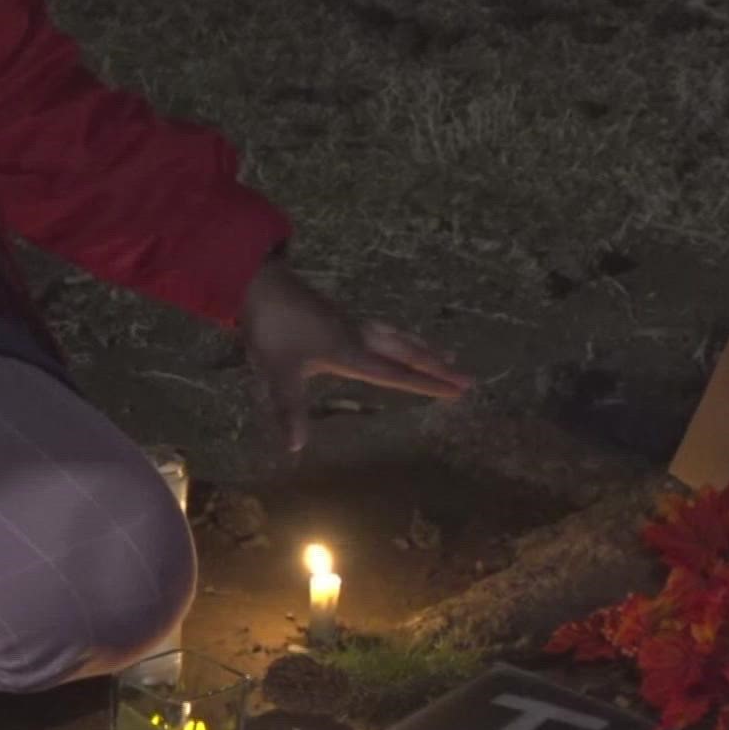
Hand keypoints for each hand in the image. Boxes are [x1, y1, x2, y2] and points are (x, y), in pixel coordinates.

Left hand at [239, 259, 474, 451]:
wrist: (259, 281)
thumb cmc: (270, 329)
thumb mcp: (276, 373)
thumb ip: (289, 409)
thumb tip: (296, 447)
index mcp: (351, 353)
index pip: (397, 374)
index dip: (428, 385)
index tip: (458, 391)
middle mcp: (361, 337)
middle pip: (409, 354)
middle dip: (440, 368)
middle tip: (469, 379)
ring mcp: (354, 323)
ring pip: (400, 338)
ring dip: (425, 349)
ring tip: (449, 355)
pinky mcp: (344, 315)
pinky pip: (387, 329)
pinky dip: (405, 337)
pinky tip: (400, 337)